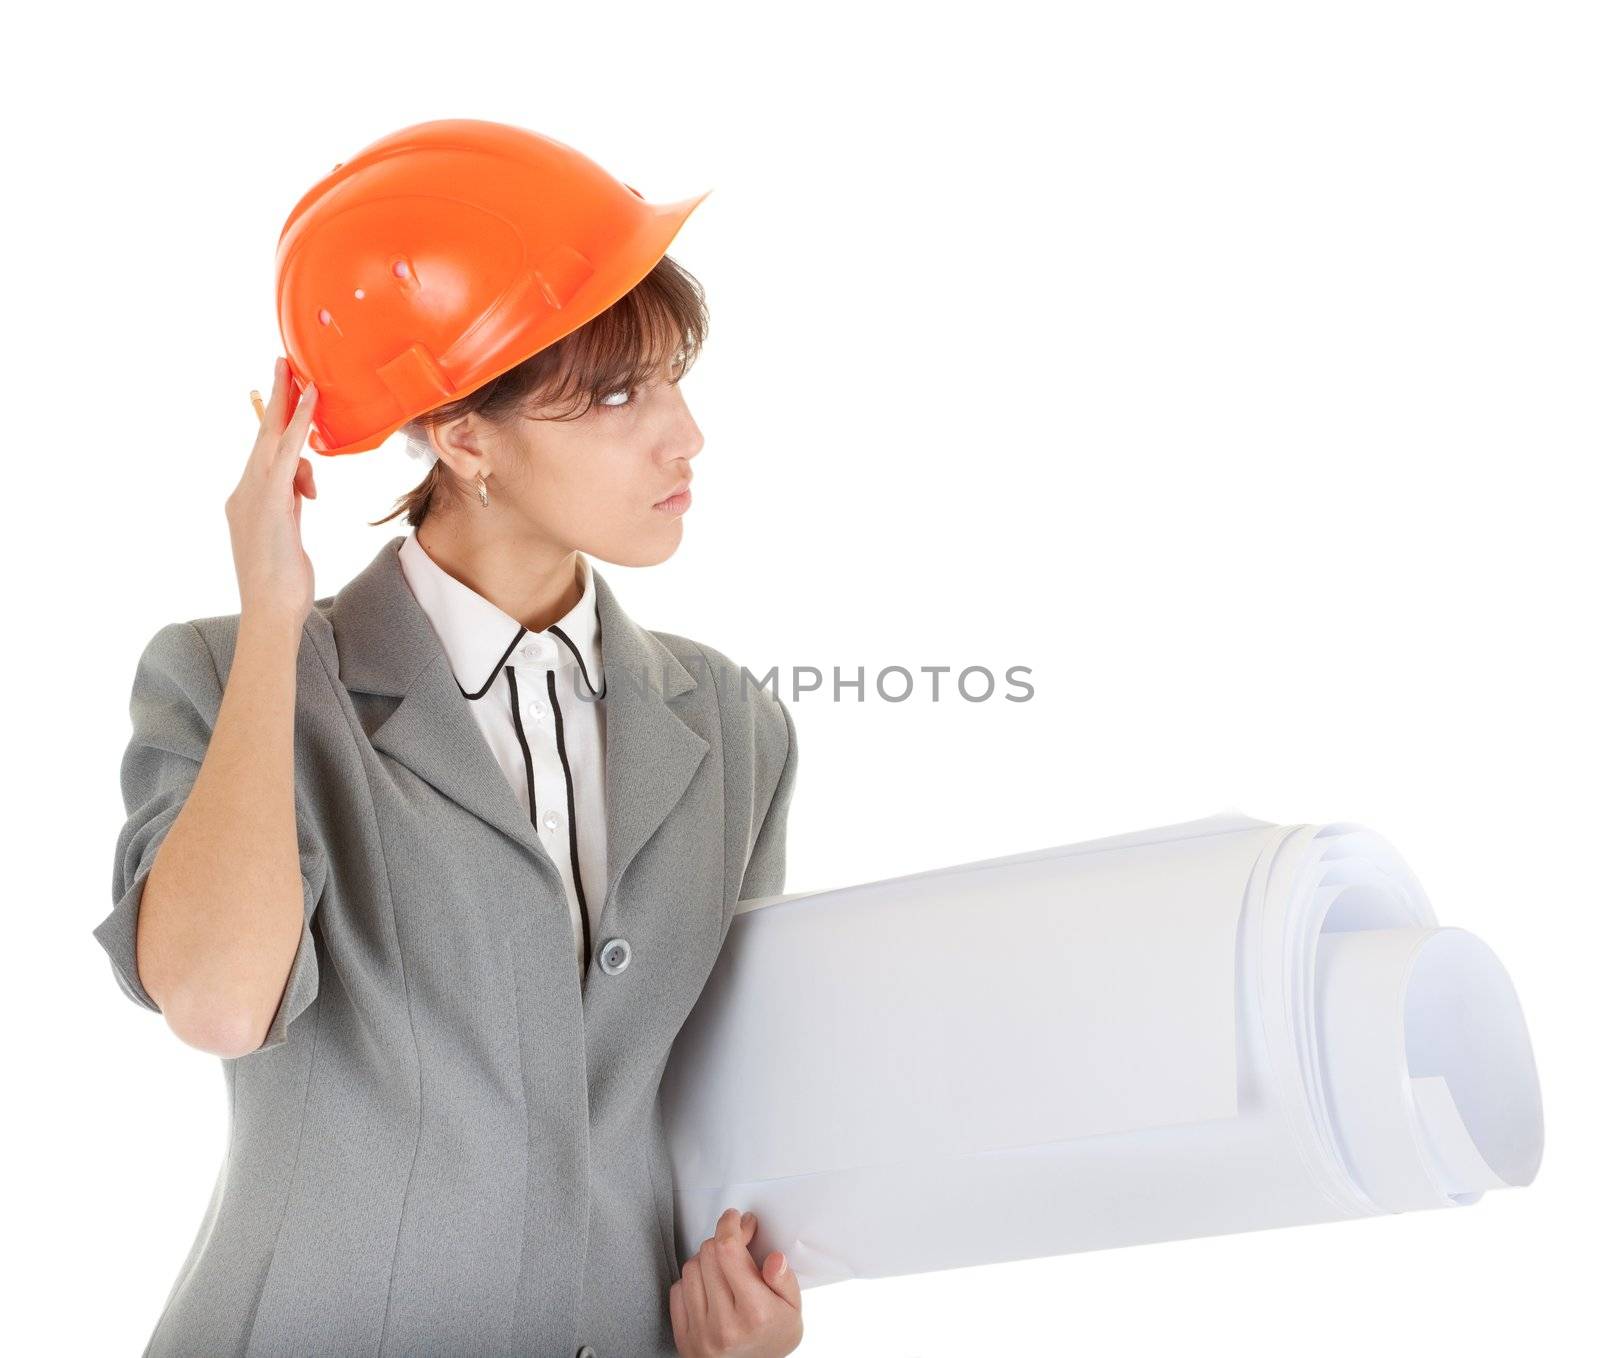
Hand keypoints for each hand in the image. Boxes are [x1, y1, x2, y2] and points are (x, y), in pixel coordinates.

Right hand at [226, 356, 318, 626]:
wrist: (269, 612)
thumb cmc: (281, 583)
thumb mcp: (289, 536)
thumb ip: (291, 507)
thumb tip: (301, 488)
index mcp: (248, 500)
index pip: (264, 453)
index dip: (273, 421)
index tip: (282, 395)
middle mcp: (244, 491)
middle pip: (262, 435)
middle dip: (273, 397)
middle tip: (283, 362)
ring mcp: (252, 495)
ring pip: (272, 438)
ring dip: (287, 403)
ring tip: (300, 374)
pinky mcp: (269, 501)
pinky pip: (287, 453)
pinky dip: (297, 425)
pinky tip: (310, 402)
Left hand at [670, 1207, 801, 1356]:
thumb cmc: (773, 1338)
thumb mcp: (793, 1309)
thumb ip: (785, 1280)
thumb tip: (774, 1259)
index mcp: (755, 1312)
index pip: (728, 1251)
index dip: (730, 1226)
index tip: (736, 1219)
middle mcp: (724, 1324)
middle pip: (708, 1253)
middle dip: (722, 1239)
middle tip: (735, 1241)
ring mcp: (701, 1332)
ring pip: (690, 1267)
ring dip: (706, 1259)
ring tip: (723, 1269)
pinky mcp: (684, 1338)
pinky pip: (677, 1290)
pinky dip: (691, 1282)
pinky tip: (708, 1287)